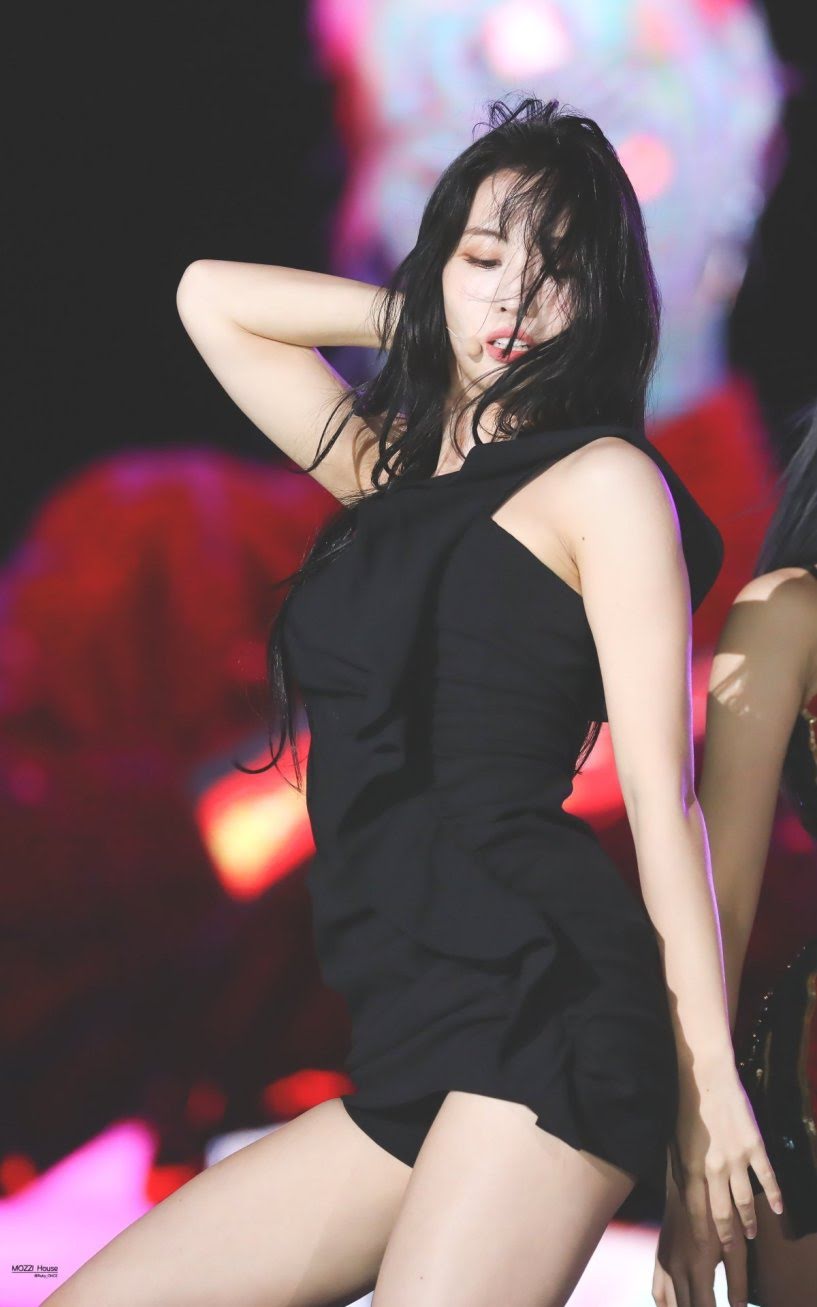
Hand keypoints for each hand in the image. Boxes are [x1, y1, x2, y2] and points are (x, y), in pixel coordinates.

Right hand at [653, 1161, 748, 1306]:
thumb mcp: (735, 1243)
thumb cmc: (717, 1210)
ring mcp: (665, 1263)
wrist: (688, 1180)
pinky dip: (665, 1305)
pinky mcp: (660, 1256)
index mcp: (697, 1268)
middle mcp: (677, 1269)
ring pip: (670, 1303)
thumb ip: (738, 1279)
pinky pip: (657, 1290)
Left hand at [672, 1063, 782, 1251]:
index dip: (702, 1233)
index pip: (696, 1211)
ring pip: (746, 1201)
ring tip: (752, 1235)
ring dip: (750, 1221)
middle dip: (728, 1236)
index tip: (706, 1250)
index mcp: (690, 1168)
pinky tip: (779, 1210)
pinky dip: (775, 1196)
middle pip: (723, 1214)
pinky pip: (767, 1177)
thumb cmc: (685, 1108)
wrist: (705, 1077)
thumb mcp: (675, 1143)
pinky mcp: (754, 1146)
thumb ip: (681, 1171)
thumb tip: (687, 1196)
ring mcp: (736, 1159)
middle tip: (732, 1252)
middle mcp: (714, 1169)